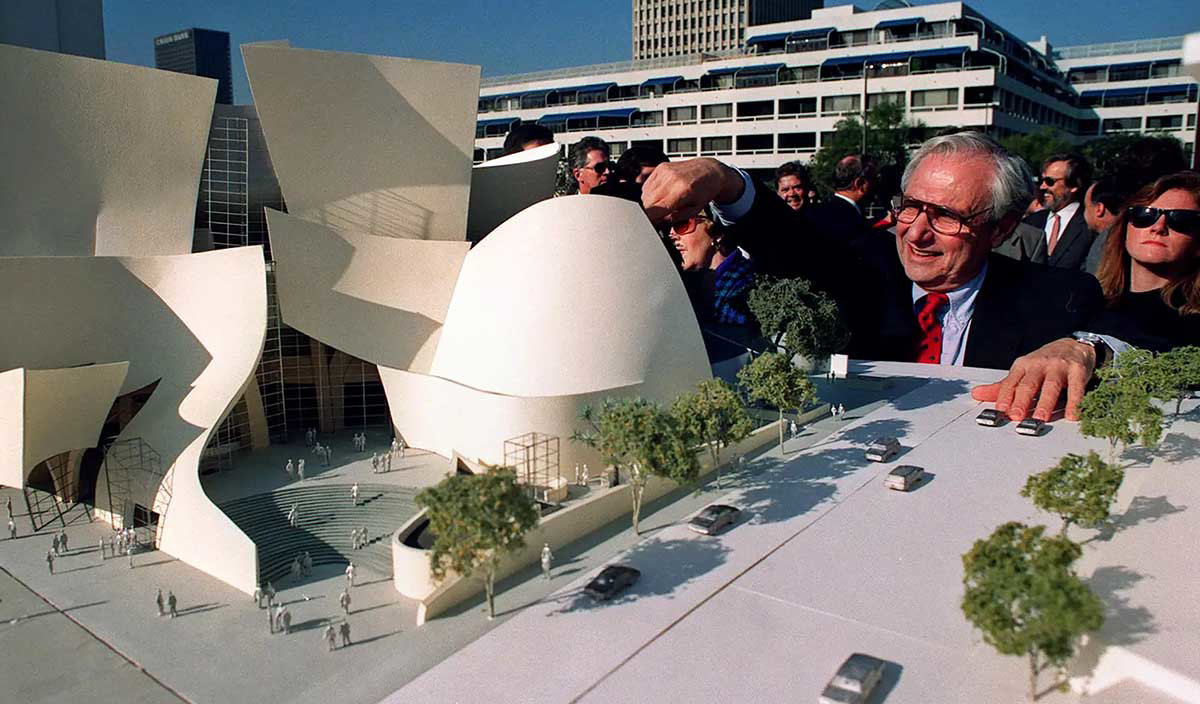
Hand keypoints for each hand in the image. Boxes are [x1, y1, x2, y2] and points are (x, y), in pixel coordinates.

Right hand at [641, 158, 744, 225]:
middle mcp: (671, 178)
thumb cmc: (705, 190)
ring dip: (650, 202)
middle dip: (650, 212)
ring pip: (644, 194)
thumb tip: (660, 221)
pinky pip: (647, 185)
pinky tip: (662, 194)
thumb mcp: (695, 210)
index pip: (654, 209)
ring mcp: (665, 171)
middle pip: (646, 202)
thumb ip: (676, 218)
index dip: (650, 219)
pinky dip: (651, 193)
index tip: (651, 225)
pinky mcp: (661, 167)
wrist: (710, 171)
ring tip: (664, 204)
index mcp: (682, 191)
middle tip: (659, 216)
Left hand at [970, 338, 1095, 421]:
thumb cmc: (1044, 363)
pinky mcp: (1077, 370)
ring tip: (1040, 418)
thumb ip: (1002, 386)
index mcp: (1022, 365)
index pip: (1010, 382)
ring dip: (1045, 403)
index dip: (1005, 396)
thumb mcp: (1021, 371)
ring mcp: (1059, 366)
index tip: (1001, 410)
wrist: (1073, 345)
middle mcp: (1039, 364)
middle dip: (1021, 400)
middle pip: (1028, 384)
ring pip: (1051, 386)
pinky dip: (1074, 402)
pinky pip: (1076, 388)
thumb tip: (976, 394)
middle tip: (1017, 416)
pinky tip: (1071, 415)